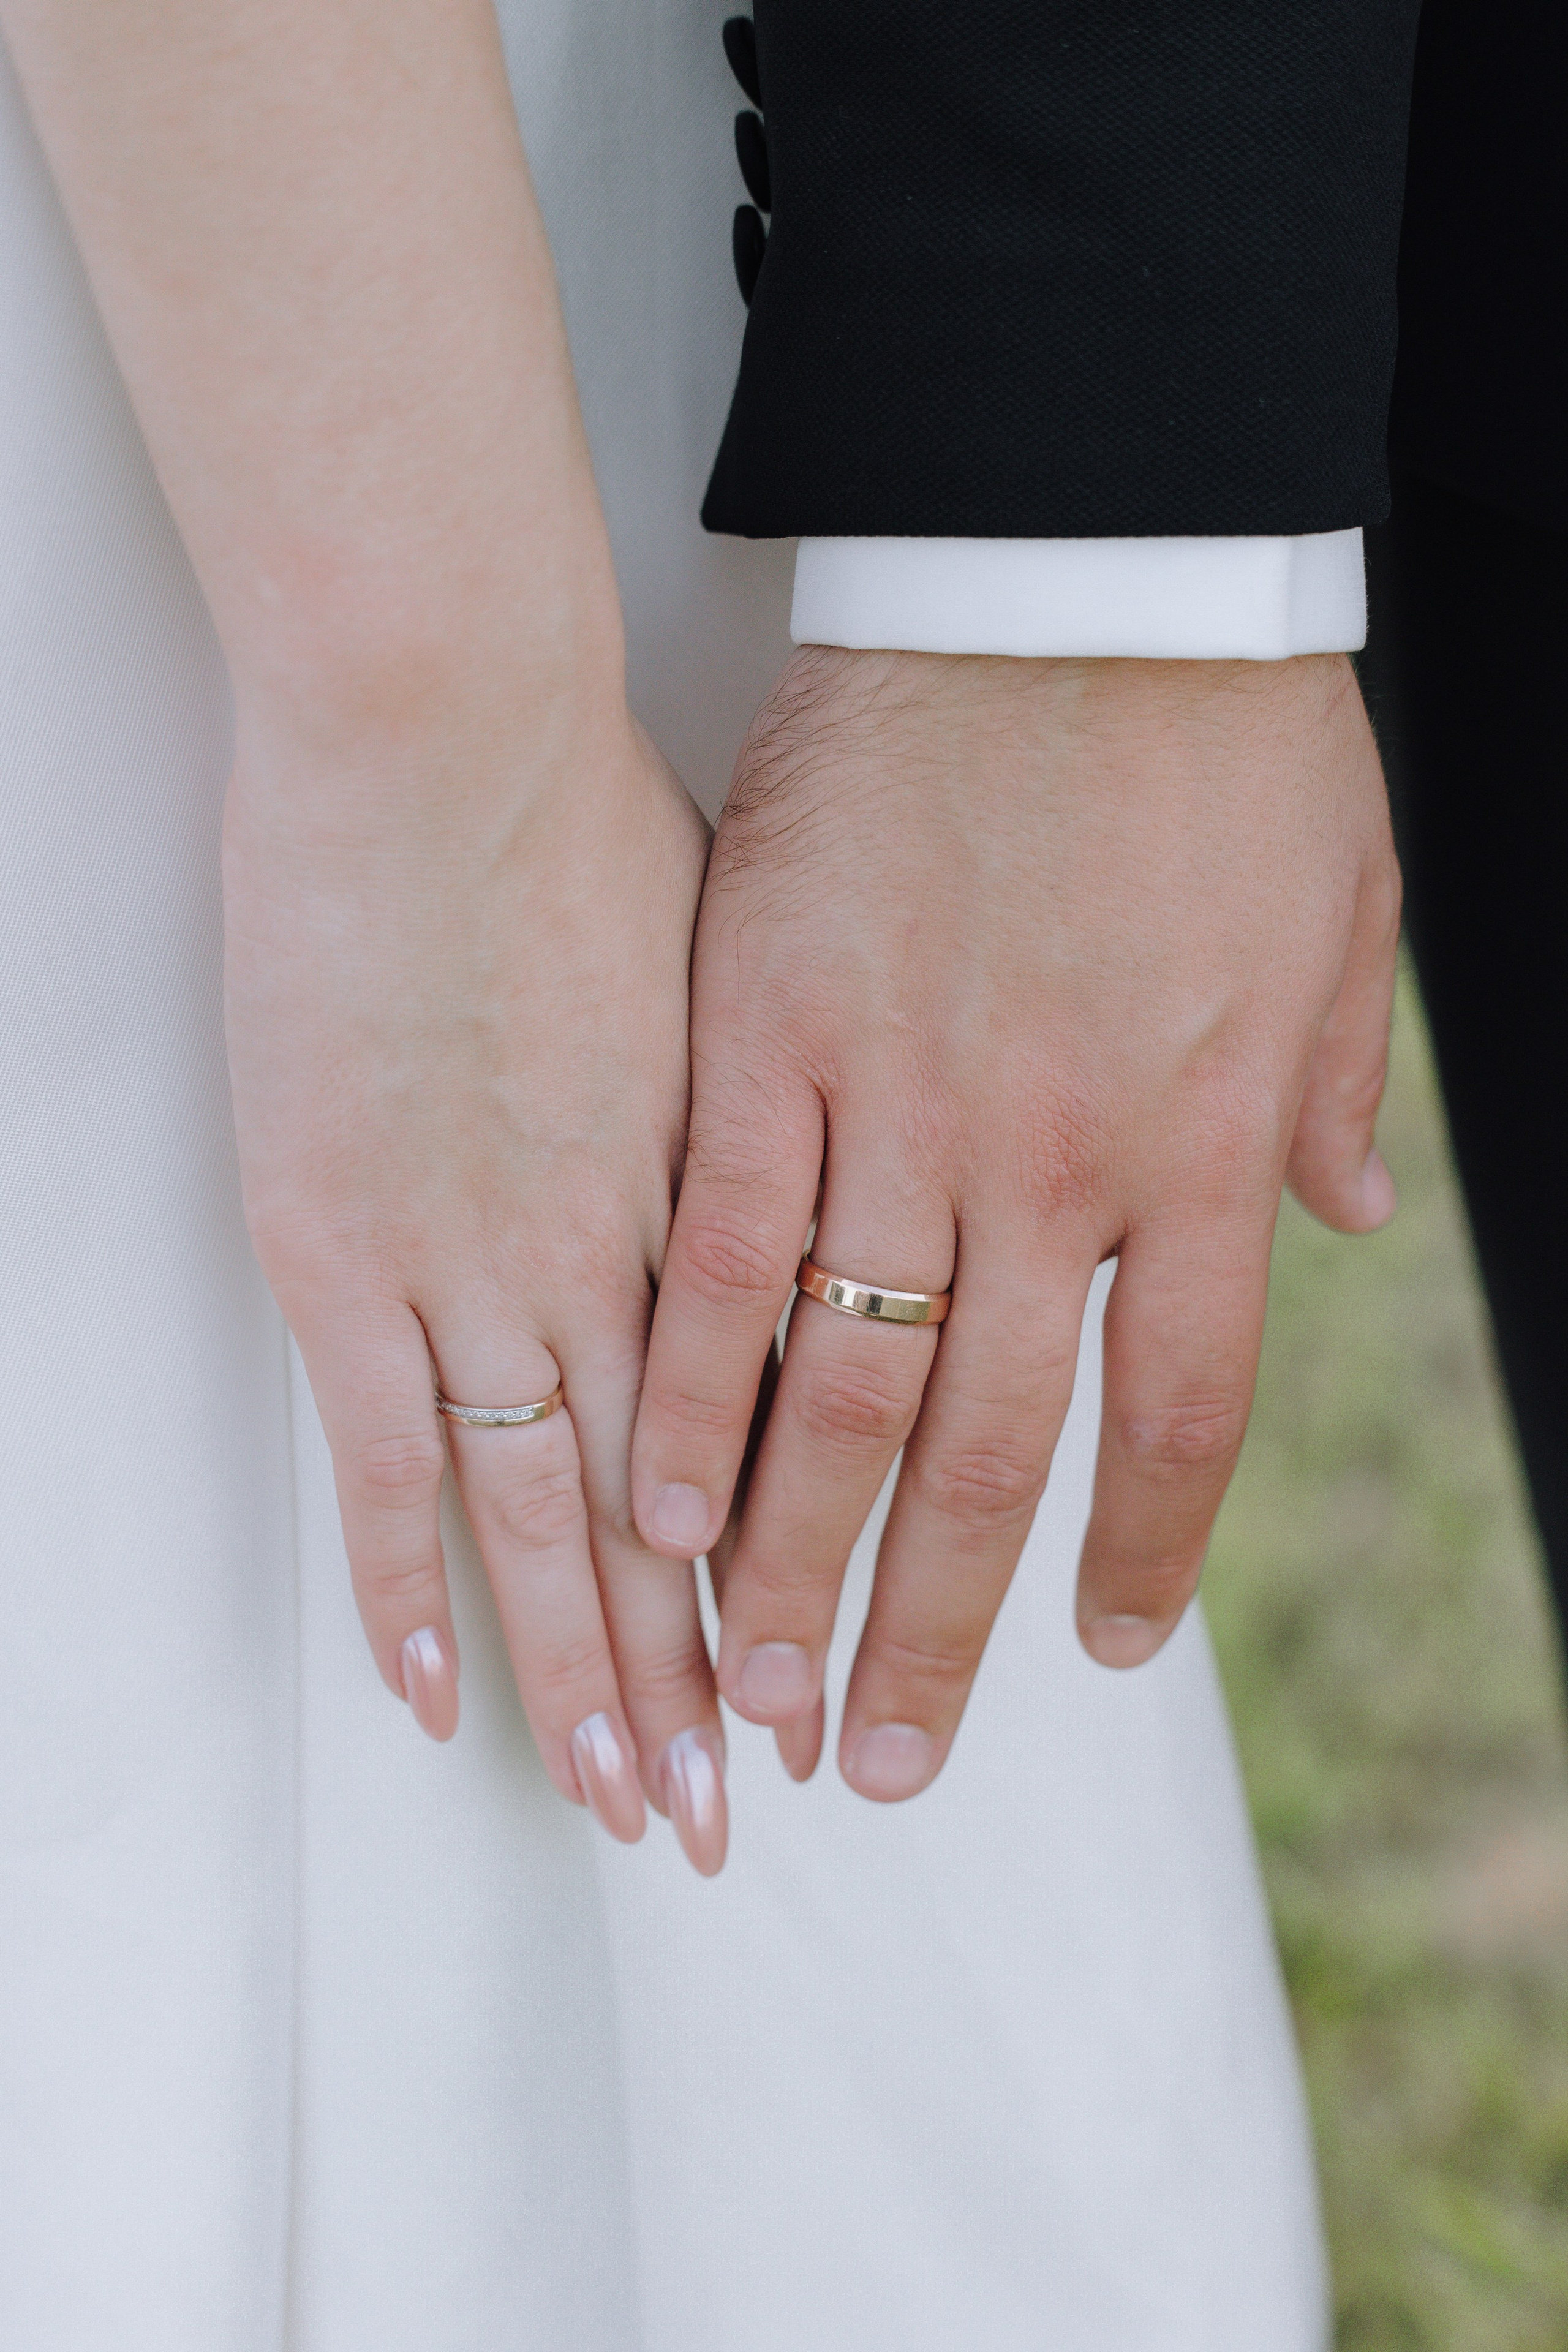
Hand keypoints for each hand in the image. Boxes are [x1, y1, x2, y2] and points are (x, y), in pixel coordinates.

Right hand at [225, 681, 729, 1871]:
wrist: (440, 729)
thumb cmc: (589, 806)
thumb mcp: (746, 948)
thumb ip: (787, 1077)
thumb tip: (845, 1131)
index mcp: (722, 1191)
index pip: (780, 1433)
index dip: (802, 1565)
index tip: (836, 1663)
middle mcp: (616, 1258)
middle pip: (681, 1511)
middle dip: (708, 1673)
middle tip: (743, 1810)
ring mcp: (476, 1263)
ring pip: (551, 1521)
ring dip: (586, 1675)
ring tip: (628, 1805)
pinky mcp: (343, 1247)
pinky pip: (385, 1460)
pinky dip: (405, 1584)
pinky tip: (432, 1692)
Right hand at [631, 648, 1397, 1798]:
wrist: (1073, 552)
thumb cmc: (1217, 729)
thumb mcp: (1334, 916)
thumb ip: (1327, 1094)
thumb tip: (1348, 1225)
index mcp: (1195, 1147)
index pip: (1174, 1418)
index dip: (1136, 1557)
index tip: (1095, 1656)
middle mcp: (1052, 1161)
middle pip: (984, 1448)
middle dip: (928, 1629)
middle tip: (878, 1762)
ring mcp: (899, 1099)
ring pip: (840, 1382)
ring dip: (792, 1557)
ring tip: (756, 1686)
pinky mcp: (767, 1025)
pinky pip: (719, 1246)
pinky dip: (691, 1385)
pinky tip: (659, 1496)